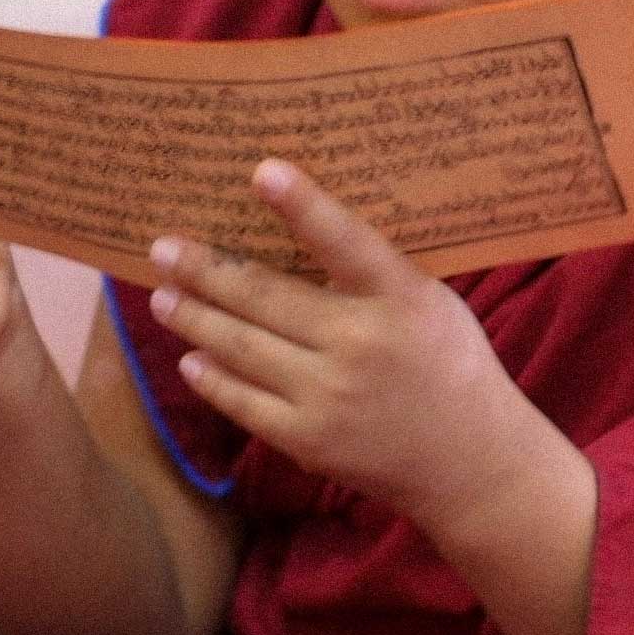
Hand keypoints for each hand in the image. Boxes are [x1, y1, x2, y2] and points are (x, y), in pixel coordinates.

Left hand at [146, 159, 541, 527]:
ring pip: (242, 346)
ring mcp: (330, 396)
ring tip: (162, 295)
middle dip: (205, 269)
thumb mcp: (428, 304)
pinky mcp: (309, 439)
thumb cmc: (447, 365)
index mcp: (402, 299)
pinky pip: (244, 402)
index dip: (304, 206)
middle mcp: (362, 344)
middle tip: (162, 248)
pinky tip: (190, 356)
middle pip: (266, 297)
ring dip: (195, 317)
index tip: (261, 171)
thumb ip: (370, 275)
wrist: (471, 463)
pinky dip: (212, 377)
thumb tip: (291, 234)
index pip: (348, 242)